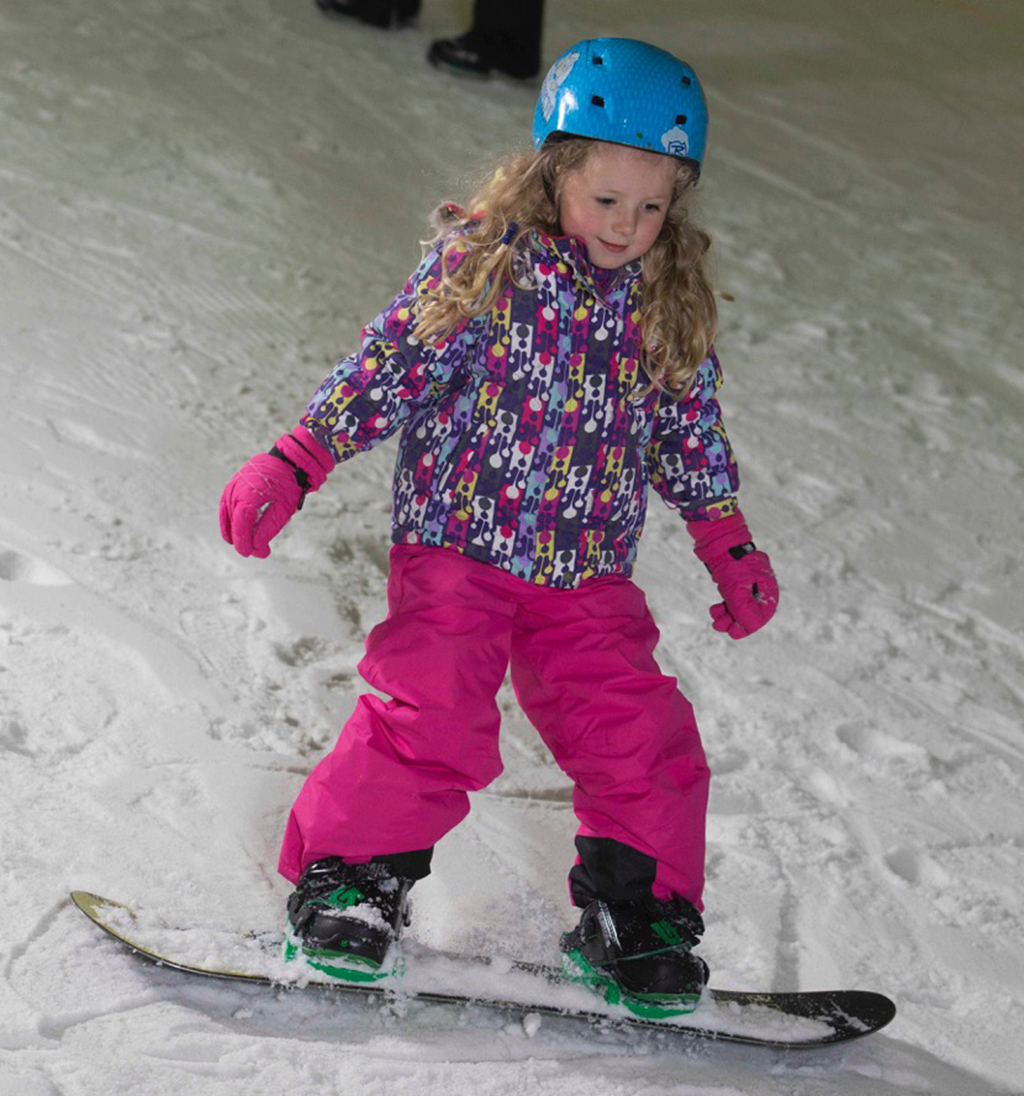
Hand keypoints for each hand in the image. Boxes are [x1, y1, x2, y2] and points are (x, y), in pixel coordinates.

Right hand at [219, 426, 332, 558]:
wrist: (286, 460)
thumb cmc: (288, 484)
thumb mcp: (283, 509)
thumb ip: (268, 529)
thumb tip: (256, 549)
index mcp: (248, 495)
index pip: (241, 526)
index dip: (244, 542)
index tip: (250, 554)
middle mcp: (235, 491)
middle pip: (233, 524)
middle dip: (244, 540)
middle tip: (259, 552)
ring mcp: (231, 488)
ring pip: (228, 518)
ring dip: (237, 532)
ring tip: (252, 544)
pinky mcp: (231, 488)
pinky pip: (226, 509)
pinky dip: (231, 522)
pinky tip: (238, 534)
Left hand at [687, 513, 778, 638]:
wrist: (716, 537)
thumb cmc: (730, 561)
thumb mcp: (737, 588)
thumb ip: (743, 609)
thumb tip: (750, 627)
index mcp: (767, 586)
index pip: (762, 614)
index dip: (749, 626)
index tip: (734, 633)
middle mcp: (760, 585)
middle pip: (751, 611)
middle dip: (735, 621)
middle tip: (720, 627)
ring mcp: (747, 582)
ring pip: (740, 606)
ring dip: (728, 616)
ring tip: (715, 619)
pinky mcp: (734, 579)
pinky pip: (732, 598)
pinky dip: (724, 606)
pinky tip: (715, 609)